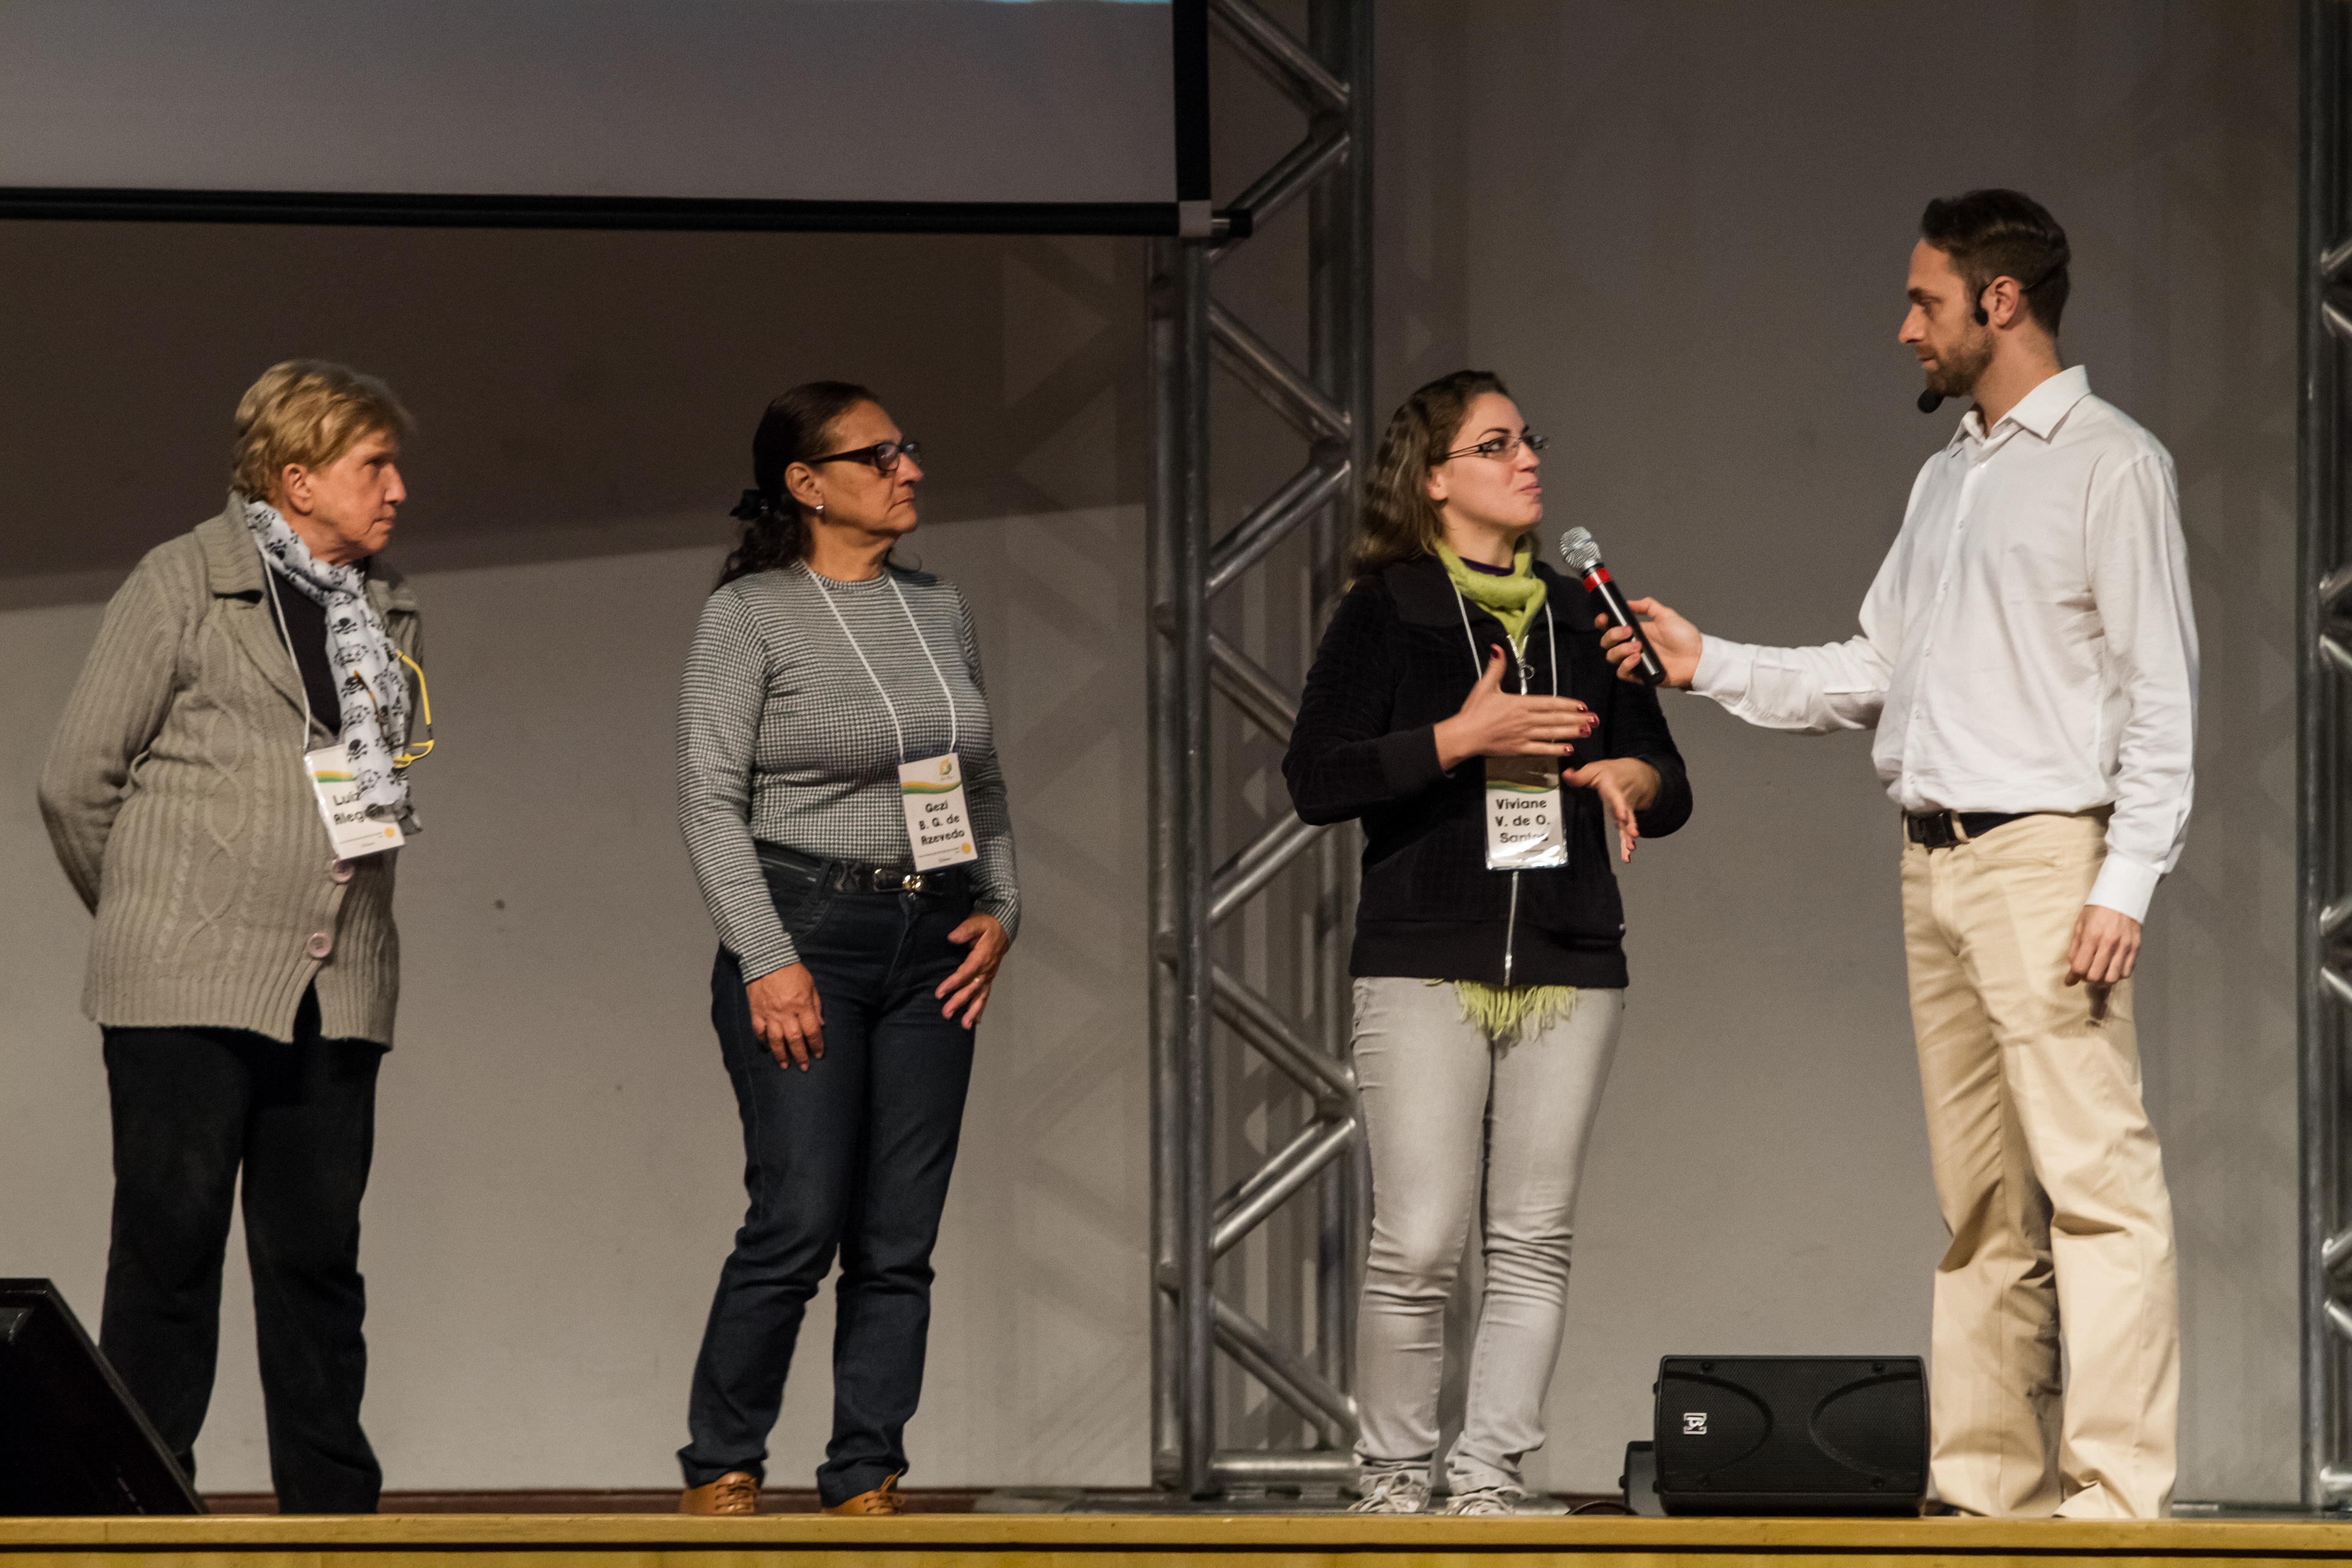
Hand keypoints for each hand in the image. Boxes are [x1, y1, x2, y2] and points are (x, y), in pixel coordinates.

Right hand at [746, 962, 823, 1070]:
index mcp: (802, 1005)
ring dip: (781, 1054)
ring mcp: (770, 1013)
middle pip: (795, 1039)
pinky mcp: (756, 1012)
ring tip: (785, 1065)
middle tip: (804, 1066)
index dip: (816, 1045)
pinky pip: (759, 1031)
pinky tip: (767, 1048)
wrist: (767, 959)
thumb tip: (821, 1024)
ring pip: (776, 1040)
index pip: (812, 1031)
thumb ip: (816, 1005)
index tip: (818, 1054)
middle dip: (800, 1055)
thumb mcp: (810, 984)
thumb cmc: (791, 970)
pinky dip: (763, 1041)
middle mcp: (786, 1012)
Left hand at [936, 912, 1009, 1028]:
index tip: (940, 992)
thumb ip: (965, 930)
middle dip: (959, 1001)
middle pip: (972, 988)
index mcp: (983, 956)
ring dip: (972, 1011)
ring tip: (964, 1024)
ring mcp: (989, 976)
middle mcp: (987, 970)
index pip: (966, 972)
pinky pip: (985, 995)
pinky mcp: (989, 979)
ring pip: (980, 996)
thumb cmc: (988, 925)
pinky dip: (981, 1009)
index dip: (953, 983)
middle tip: (946, 1012)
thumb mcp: (977, 922)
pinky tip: (975, 1021)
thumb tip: (952, 937)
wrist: (1003, 928)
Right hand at [1433, 645, 1595, 770]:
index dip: (1568, 704)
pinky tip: (1569, 749)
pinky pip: (1541, 749)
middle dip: (1577, 718)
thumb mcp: (1485, 686)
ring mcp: (1523, 735)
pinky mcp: (1519, 749)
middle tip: (1594, 719)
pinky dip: (1555, 750)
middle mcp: (1525, 719)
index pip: (1550, 703)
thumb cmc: (1474, 711)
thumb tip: (1497, 648)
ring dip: (1571, 732)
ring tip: (1587, 731)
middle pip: (1556, 718)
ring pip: (1552, 733)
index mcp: (1520, 703)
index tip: (1582, 706)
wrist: (1464, 735)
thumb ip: (1496, 668)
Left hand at [1565, 757, 1658, 862]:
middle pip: (1627, 815)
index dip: (1620, 806)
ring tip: (1631, 848)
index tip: (1622, 814)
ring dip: (1629, 838)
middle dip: (1630, 825)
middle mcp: (1623, 803)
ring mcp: (1625, 813)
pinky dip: (1627, 844)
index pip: (1618, 798)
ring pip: (1628, 826)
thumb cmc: (1615, 772)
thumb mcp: (1596, 769)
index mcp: (1615, 790)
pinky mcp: (1625, 820)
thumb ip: (1580, 775)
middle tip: (1633, 834)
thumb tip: (1566, 775)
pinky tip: (1627, 855)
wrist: (1637, 773)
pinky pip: (1626, 833)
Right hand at [1596, 597, 1701, 688]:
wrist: (1697, 658)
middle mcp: (1632, 646)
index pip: (1611, 628)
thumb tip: (1630, 602)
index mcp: (1637, 632)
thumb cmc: (1685, 639)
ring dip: (1621, 650)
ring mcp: (1635, 661)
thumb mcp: (1667, 616)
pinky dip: (1626, 664)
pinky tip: (1638, 658)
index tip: (1604, 619)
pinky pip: (1622, 673)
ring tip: (1638, 647)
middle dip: (1612, 635)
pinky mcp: (1639, 675)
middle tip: (1628, 632)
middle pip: (1607, 643)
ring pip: (1611, 657)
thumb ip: (1648, 606)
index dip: (1603, 624)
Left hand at [2065, 904, 2140, 987]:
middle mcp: (2109, 943)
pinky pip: (2126, 971)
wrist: (2121, 896)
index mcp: (2091, 936)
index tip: (2070, 979)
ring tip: (2098, 974)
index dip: (2073, 976)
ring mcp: (2124, 946)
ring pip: (2113, 977)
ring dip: (2102, 980)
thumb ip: (2074, 950)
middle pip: (2095, 976)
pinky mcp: (2135, 947)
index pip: (2080, 967)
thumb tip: (2071, 973)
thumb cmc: (2096, 911)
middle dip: (2087, 979)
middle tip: (2085, 974)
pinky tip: (2111, 969)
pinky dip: (2117, 975)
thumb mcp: (2079, 926)